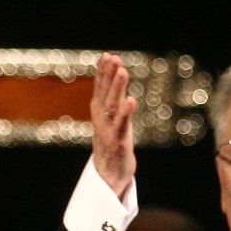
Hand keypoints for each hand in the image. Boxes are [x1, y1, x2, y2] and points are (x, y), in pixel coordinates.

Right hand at [91, 52, 136, 197]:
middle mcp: (101, 119)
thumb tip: (116, 77)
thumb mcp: (111, 119)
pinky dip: (126, 112)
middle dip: (110, 74)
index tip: (107, 55)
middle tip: (114, 58)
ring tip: (123, 71)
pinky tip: (131, 100)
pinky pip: (122, 125)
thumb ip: (113, 99)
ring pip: (113, 105)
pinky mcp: (117, 141)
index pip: (100, 87)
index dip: (103, 71)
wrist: (109, 175)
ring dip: (117, 88)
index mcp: (99, 112)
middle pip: (106, 93)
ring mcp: (108, 130)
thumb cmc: (113, 143)